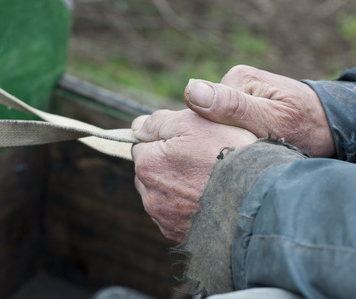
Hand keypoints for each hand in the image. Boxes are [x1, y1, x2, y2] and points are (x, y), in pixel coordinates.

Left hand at [132, 109, 256, 242]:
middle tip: (197, 161)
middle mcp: (149, 195)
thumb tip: (137, 126)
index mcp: (148, 164)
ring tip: (206, 182)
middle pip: (150, 172)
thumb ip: (159, 122)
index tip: (185, 142)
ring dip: (175, 187)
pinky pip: (175, 216)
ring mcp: (164, 218)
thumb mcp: (193, 123)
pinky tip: (207, 201)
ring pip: (161, 195)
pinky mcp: (179, 235)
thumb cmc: (227, 156)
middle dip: (166, 165)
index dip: (163, 140)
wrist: (258, 200)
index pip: (142, 146)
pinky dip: (186, 208)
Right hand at [185, 65, 334, 156]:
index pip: (201, 112)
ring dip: (227, 140)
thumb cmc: (305, 125)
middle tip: (246, 150)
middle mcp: (232, 82)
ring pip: (213, 125)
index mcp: (236, 79)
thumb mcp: (270, 120)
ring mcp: (235, 93)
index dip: (211, 135)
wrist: (326, 125)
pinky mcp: (239, 105)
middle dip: (221, 138)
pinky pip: (223, 127)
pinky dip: (233, 139)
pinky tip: (249, 143)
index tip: (234, 148)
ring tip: (251, 146)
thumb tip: (190, 90)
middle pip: (206, 118)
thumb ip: (231, 107)